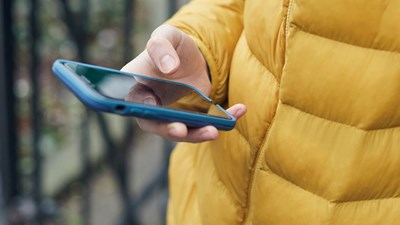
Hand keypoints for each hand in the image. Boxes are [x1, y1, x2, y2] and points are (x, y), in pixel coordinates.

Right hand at [122, 25, 245, 142]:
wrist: (190, 56)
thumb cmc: (171, 45)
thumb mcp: (165, 37)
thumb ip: (160, 47)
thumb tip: (169, 69)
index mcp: (136, 88)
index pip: (135, 102)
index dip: (143, 107)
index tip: (154, 107)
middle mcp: (151, 108)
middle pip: (157, 125)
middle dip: (169, 130)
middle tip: (181, 130)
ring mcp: (172, 117)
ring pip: (182, 131)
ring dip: (197, 134)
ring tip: (214, 131)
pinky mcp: (191, 119)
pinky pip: (204, 124)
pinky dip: (223, 120)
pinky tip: (239, 111)